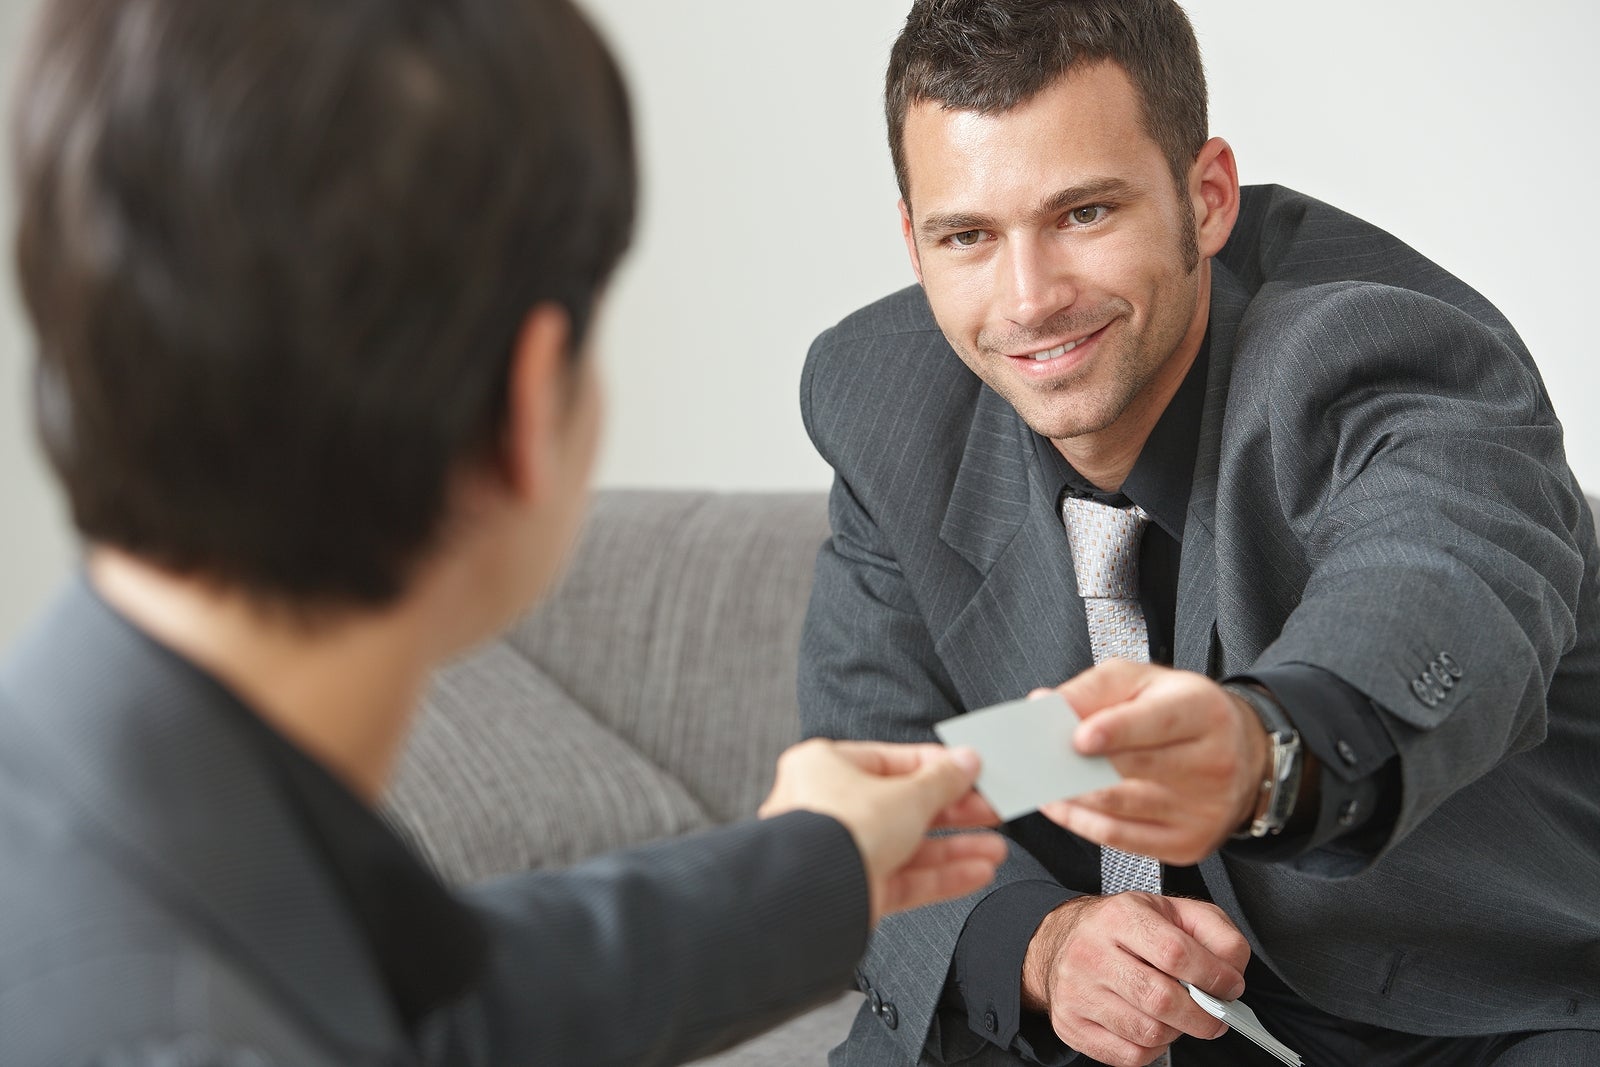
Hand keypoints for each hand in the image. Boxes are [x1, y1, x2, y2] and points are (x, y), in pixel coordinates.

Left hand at [759, 739, 1004, 921]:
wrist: (812, 894)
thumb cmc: (840, 830)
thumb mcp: (907, 795)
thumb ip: (943, 780)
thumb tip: (967, 762)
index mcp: (827, 767)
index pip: (894, 762)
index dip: (939, 769)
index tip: (974, 774)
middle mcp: (830, 808)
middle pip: (905, 806)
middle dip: (954, 812)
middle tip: (992, 810)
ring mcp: (842, 852)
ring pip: (909, 846)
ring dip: (955, 848)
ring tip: (995, 848)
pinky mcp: (854, 890)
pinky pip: (905, 879)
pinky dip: (941, 877)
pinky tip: (977, 873)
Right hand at [1022, 892, 1249, 1066]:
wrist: (1062, 939)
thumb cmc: (1125, 928)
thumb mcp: (1172, 910)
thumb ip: (1214, 932)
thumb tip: (1233, 971)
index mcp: (1119, 916)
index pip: (1175, 952)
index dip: (1213, 976)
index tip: (1230, 987)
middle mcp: (1090, 952)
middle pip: (1161, 1000)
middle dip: (1203, 1016)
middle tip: (1216, 1016)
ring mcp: (1076, 991)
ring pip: (1147, 1032)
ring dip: (1177, 1031)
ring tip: (1178, 1016)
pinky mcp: (1070, 1024)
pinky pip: (1128, 1055)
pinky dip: (1153, 1048)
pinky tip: (1152, 1026)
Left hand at [1036, 662, 1267, 863]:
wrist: (1242, 756)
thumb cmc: (1180, 712)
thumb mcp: (1143, 681)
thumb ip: (1093, 689)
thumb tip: (1045, 704)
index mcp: (1204, 712)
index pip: (1157, 723)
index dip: (1116, 730)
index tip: (1078, 737)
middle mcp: (1212, 764)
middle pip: (1132, 769)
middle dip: (1075, 765)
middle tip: (1032, 759)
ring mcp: (1203, 811)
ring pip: (1119, 808)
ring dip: (1069, 796)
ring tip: (1036, 781)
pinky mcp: (1188, 845)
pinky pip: (1121, 839)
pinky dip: (1081, 823)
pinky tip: (1059, 806)